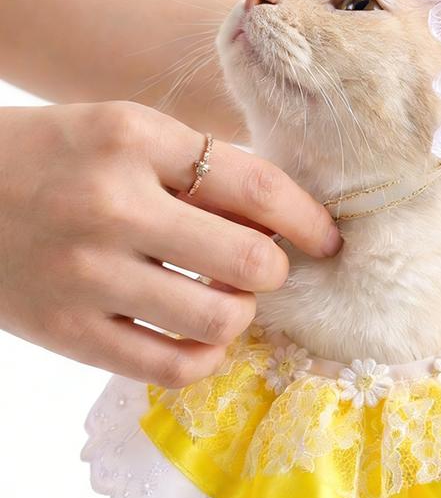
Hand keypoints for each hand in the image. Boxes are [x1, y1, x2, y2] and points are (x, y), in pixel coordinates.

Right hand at [0, 102, 340, 384]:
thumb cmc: (54, 157)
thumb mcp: (124, 131)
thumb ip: (201, 166)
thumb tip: (288, 216)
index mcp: (133, 139)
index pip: (258, 187)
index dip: (310, 220)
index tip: (329, 238)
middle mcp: (111, 205)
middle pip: (250, 260)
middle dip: (277, 269)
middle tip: (267, 266)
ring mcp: (85, 275)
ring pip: (218, 319)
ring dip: (241, 313)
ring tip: (226, 297)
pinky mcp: (64, 331)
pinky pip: (170, 366)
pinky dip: (204, 357)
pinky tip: (201, 337)